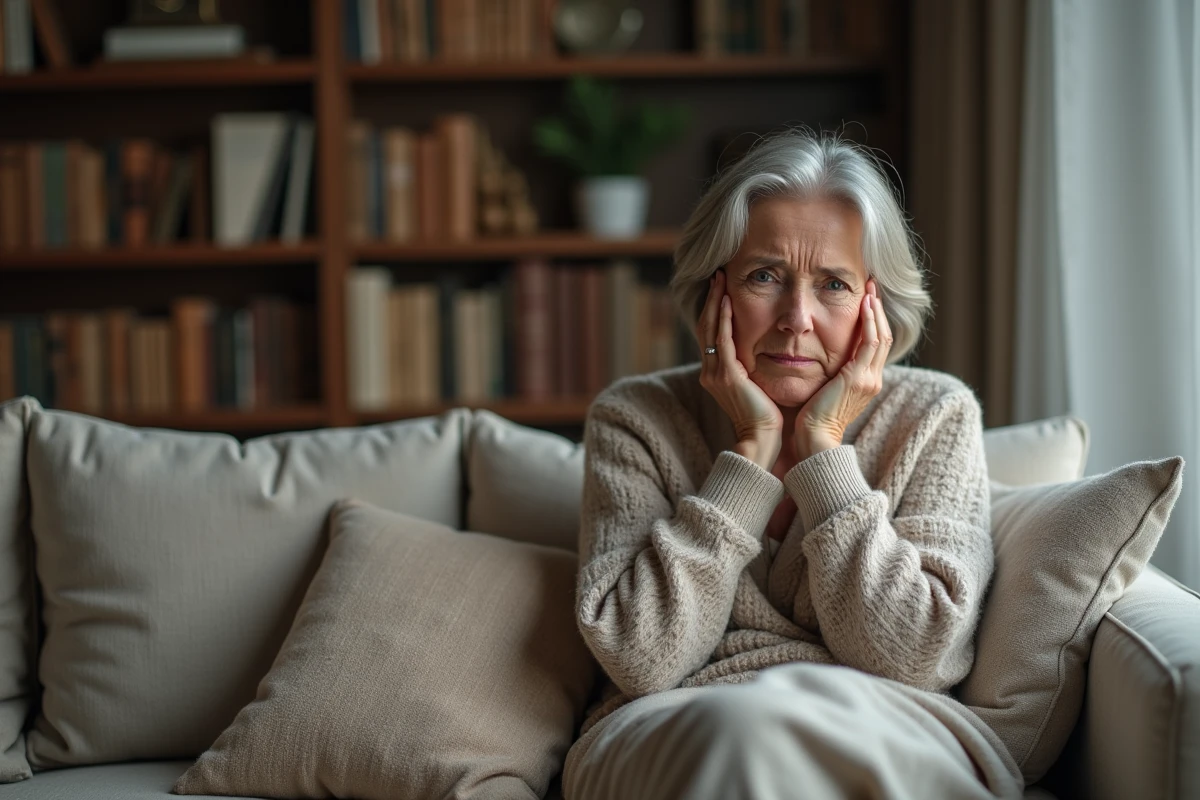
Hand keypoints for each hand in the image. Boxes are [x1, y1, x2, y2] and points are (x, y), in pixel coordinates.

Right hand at [695, 269, 782, 466]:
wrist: (761, 440)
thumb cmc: (765, 418)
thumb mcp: (755, 387)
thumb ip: (752, 369)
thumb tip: (762, 353)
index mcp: (716, 374)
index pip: (711, 334)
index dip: (715, 309)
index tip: (722, 287)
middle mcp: (710, 371)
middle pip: (706, 326)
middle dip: (712, 298)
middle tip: (718, 274)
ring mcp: (715, 373)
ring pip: (710, 328)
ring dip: (716, 301)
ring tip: (721, 279)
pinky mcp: (727, 375)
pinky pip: (722, 340)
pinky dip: (723, 319)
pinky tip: (728, 300)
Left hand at [792, 279, 891, 460]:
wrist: (813, 440)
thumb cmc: (810, 420)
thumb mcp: (824, 390)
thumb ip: (828, 374)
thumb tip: (818, 358)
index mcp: (865, 383)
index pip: (875, 345)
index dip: (873, 321)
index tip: (867, 300)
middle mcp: (873, 380)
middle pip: (883, 337)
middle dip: (878, 310)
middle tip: (872, 286)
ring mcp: (869, 379)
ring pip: (880, 336)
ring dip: (876, 310)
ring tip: (870, 289)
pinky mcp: (860, 378)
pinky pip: (871, 342)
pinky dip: (870, 321)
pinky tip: (865, 304)